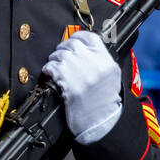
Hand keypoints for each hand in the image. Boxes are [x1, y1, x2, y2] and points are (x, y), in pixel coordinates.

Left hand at [42, 30, 121, 144]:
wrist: (101, 122)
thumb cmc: (104, 101)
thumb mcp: (111, 76)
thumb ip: (100, 59)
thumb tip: (84, 47)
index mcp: (107, 62)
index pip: (90, 38)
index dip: (78, 37)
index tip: (72, 41)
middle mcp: (96, 66)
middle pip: (73, 44)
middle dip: (63, 48)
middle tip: (60, 55)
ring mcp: (82, 75)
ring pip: (60, 55)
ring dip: (54, 59)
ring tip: (56, 66)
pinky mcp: (70, 86)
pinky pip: (53, 68)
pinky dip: (49, 69)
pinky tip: (52, 74)